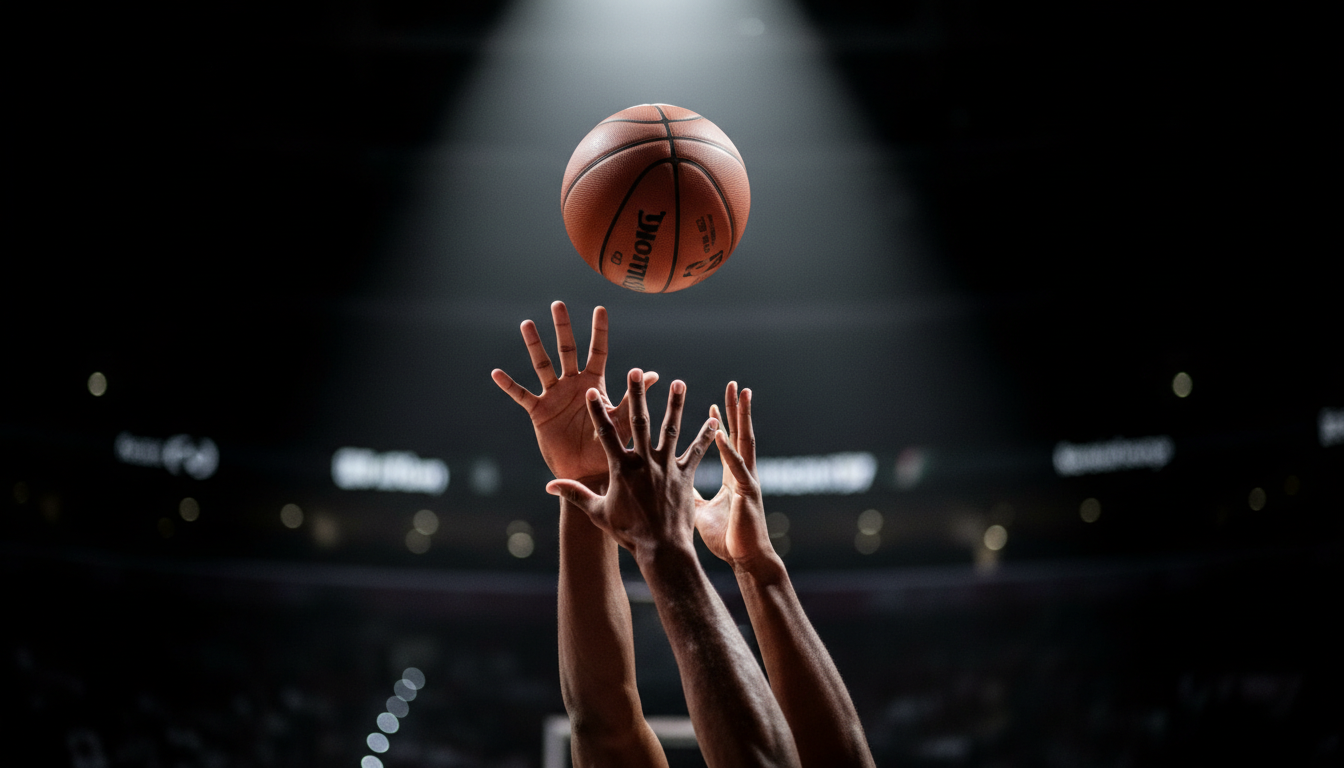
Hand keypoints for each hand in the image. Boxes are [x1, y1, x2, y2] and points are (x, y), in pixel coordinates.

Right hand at [492, 301, 657, 480]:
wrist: (588, 472)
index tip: (600, 309)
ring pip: (543, 365)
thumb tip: (651, 374)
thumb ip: (632, 397)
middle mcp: (573, 385)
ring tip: (527, 324)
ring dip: (535, 345)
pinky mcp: (539, 412)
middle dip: (563, 328)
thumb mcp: (621, 420)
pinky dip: (509, 385)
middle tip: (558, 304)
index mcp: (594, 384)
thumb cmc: (608, 448)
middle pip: (567, 350)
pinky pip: (522, 395)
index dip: (599, 331)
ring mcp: (554, 397)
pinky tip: (497, 373)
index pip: (597, 351)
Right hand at [546, 370, 718, 557]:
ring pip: (671, 429)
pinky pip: (696, 452)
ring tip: (678, 382)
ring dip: (675, 405)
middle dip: (637, 395)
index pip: (606, 434)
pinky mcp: (685, 476)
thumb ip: (574, 494)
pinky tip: (715, 420)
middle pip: (640, 422)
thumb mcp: (598, 513)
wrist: (662, 549)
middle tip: (635, 371)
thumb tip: (549, 486)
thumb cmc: (628, 532)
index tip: (593, 391)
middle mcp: (644, 462)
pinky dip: (705, 436)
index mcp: (621, 469)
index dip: (598, 412)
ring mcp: (666, 467)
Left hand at [694, 383, 775, 571]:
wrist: (746, 560)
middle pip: (739, 433)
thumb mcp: (702, 512)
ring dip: (741, 416)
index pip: (726, 444)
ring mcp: (746, 480)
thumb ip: (690, 494)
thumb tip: (674, 485)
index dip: (721, 424)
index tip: (713, 404)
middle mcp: (742, 473)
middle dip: (736, 409)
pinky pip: (737, 467)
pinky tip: (721, 433)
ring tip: (740, 393)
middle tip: (735, 385)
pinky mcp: (747, 492)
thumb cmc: (727, 538)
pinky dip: (729, 449)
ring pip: (744, 441)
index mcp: (733, 477)